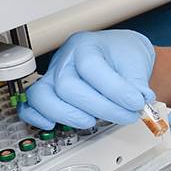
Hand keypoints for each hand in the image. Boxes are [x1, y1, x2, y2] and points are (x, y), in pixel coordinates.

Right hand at [19, 30, 159, 129]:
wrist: (118, 55)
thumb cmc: (123, 54)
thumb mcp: (136, 62)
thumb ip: (137, 82)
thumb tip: (139, 100)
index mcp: (86, 44)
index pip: (92, 67)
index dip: (114, 89)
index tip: (135, 102)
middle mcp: (66, 59)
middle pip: (68, 86)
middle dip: (99, 107)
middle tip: (125, 115)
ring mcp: (53, 75)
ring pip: (43, 96)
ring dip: (69, 115)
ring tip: (93, 122)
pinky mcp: (48, 91)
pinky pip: (31, 105)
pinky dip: (37, 117)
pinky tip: (52, 125)